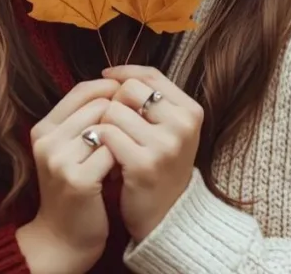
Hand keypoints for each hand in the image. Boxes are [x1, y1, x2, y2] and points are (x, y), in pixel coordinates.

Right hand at [17, 79, 119, 273]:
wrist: (63, 237)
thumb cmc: (74, 187)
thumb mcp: (68, 148)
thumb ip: (83, 119)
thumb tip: (118, 83)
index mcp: (43, 128)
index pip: (81, 89)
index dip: (109, 88)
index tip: (128, 99)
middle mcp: (47, 141)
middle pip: (98, 105)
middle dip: (120, 116)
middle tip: (129, 133)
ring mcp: (60, 161)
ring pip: (107, 127)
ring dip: (122, 138)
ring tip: (124, 152)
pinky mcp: (78, 181)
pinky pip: (112, 153)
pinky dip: (122, 159)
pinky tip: (122, 171)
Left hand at [95, 66, 202, 241]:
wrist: (167, 218)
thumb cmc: (161, 166)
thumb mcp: (168, 129)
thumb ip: (150, 99)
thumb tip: (111, 73)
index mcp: (191, 111)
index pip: (150, 76)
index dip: (124, 73)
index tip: (106, 79)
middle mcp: (182, 124)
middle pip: (129, 89)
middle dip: (114, 103)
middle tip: (114, 126)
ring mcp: (165, 145)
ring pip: (113, 111)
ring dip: (104, 126)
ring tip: (111, 146)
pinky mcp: (143, 164)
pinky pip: (106, 134)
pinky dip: (99, 144)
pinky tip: (107, 158)